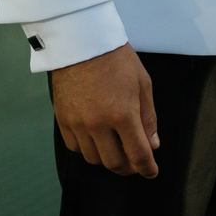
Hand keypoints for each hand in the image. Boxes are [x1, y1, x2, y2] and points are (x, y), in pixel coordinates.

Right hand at [49, 44, 159, 177]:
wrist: (82, 43)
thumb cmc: (117, 60)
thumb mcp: (143, 84)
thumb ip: (148, 117)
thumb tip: (153, 144)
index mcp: (123, 114)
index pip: (138, 154)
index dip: (147, 168)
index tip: (151, 172)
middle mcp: (98, 124)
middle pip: (114, 163)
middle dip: (129, 168)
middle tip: (135, 163)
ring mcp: (78, 124)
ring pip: (93, 159)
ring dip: (108, 159)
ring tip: (117, 149)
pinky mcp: (62, 121)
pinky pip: (75, 148)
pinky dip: (88, 149)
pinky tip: (97, 140)